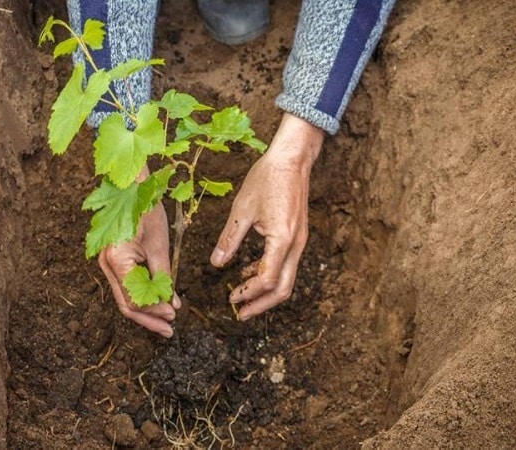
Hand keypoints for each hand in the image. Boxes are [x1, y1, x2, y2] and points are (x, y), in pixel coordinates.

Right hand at [98, 170, 180, 337]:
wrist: (132, 186)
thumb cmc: (146, 210)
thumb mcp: (160, 245)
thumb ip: (164, 277)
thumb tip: (171, 303)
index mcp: (116, 260)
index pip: (135, 300)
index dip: (155, 312)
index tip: (174, 315)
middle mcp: (106, 264)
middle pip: (126, 304)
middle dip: (149, 319)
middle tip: (169, 330)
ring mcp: (107, 263)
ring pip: (124, 297)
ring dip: (145, 311)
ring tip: (165, 321)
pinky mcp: (113, 260)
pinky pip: (125, 285)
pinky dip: (141, 296)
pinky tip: (156, 302)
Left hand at [210, 113, 323, 320]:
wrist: (292, 159)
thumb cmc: (267, 179)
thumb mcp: (242, 209)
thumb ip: (229, 239)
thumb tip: (215, 264)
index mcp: (282, 240)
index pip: (267, 279)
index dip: (248, 293)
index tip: (231, 298)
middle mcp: (296, 245)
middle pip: (283, 289)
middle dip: (261, 305)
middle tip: (240, 314)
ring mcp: (300, 242)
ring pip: (287, 279)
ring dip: (265, 292)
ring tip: (242, 297)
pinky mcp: (297, 236)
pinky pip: (286, 264)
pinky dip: (269, 274)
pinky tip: (249, 271)